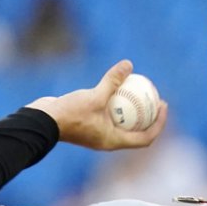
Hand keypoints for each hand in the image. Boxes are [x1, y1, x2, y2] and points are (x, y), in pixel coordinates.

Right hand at [26, 60, 167, 150]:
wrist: (42, 121)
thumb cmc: (70, 113)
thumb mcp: (95, 96)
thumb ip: (112, 81)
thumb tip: (128, 64)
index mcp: (114, 141)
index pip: (145, 138)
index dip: (159, 124)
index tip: (163, 105)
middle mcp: (108, 140)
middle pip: (137, 131)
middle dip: (149, 116)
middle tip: (156, 97)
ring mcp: (97, 133)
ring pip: (121, 122)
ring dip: (132, 109)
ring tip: (139, 90)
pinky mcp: (88, 123)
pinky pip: (107, 113)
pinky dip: (115, 103)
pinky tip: (116, 85)